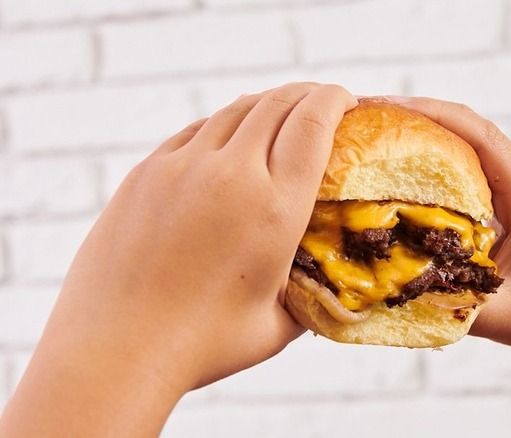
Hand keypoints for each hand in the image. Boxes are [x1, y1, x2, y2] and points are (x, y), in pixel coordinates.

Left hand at [0, 82, 357, 435]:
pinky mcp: (146, 173)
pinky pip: (195, 131)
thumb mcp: (279, 324)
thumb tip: (329, 287)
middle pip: (277, 104)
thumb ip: (310, 296)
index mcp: (275, 209)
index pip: (314, 124)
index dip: (335, 99)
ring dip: (267, 104)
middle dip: (308, 94)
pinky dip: (224, 125)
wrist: (115, 349)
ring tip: (280, 113)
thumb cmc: (204, 345)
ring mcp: (182, 167)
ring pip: (235, 111)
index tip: (348, 98)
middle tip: (323, 101)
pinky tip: (230, 138)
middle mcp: (231, 175)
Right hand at [390, 97, 510, 437]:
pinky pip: (470, 154)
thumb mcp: (491, 314)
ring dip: (425, 124)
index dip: (430, 114)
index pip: (479, 136)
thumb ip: (441, 298)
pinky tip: (401, 155)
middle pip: (470, 124)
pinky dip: (435, 146)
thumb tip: (377, 283)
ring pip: (469, 134)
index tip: (383, 107)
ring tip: (376, 126)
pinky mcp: (509, 188)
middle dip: (418, 112)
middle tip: (365, 112)